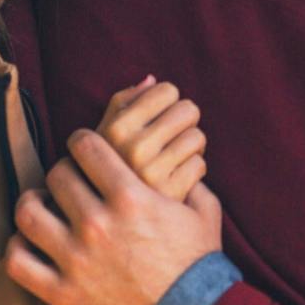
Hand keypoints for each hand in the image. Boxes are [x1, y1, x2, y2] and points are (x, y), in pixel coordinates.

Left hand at [7, 130, 223, 304]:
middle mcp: (98, 224)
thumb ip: (191, 183)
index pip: (85, 147)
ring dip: (32, 205)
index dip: (82, 142)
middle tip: (70, 184)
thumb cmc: (198, 267)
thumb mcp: (204, 214)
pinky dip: (17, 248)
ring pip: (28, 214)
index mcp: (131, 197)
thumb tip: (185, 164)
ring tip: (42, 208)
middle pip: (56, 175)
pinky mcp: (63, 294)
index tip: (84, 150)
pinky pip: (18, 262)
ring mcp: (76, 260)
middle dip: (63, 174)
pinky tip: (30, 245)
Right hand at [93, 76, 207, 202]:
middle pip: (188, 109)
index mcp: (114, 129)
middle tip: (171, 140)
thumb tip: (151, 79)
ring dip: (190, 147)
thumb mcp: (104, 136)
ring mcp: (152, 173)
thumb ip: (123, 103)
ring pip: (197, 137)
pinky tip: (178, 179)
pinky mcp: (172, 194)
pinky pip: (200, 164)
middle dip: (183, 123)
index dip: (167, 103)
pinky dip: (193, 170)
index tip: (157, 120)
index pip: (166, 90)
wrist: (112, 225)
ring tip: (174, 160)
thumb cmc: (109, 170)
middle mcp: (132, 149)